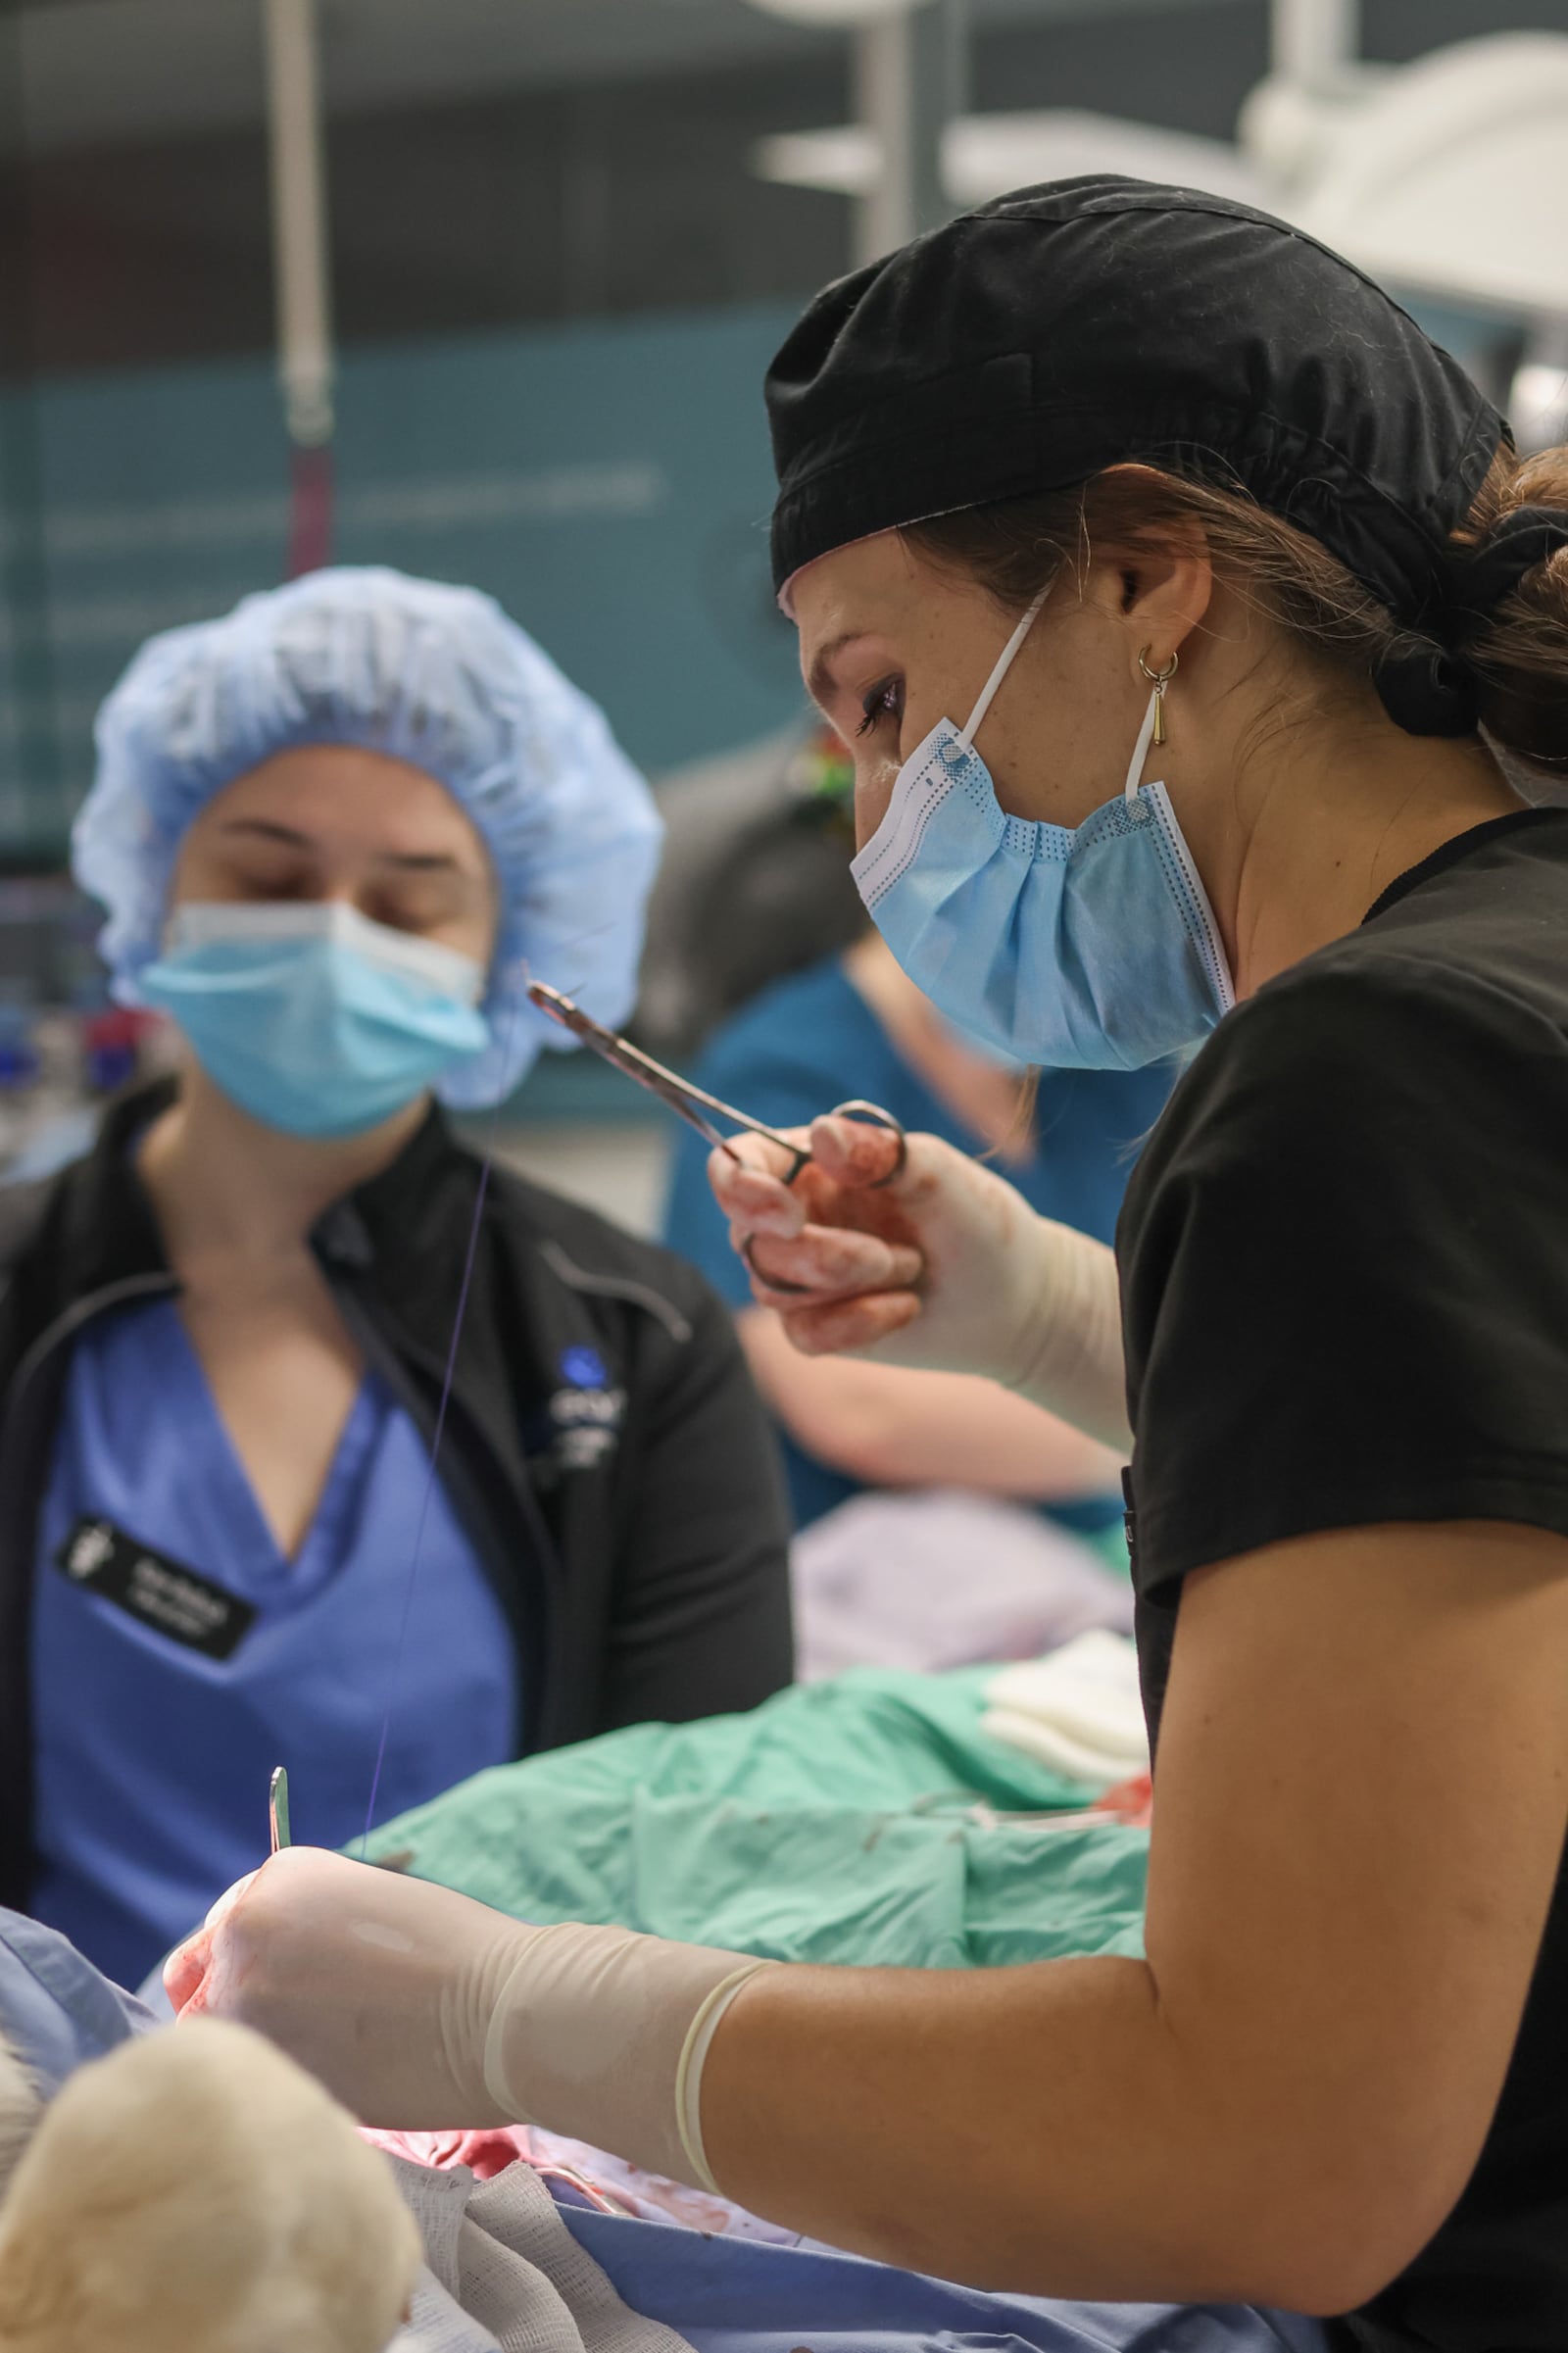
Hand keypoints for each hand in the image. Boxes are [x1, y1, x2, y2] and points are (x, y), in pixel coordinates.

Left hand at [166, 1848, 773, 2180]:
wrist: (499, 2009)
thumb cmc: (455, 1946)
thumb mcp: (365, 1900)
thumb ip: (302, 1923)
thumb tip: (267, 1964)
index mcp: (274, 1880)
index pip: (230, 1922)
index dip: (252, 1952)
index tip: (271, 1975)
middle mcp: (245, 1936)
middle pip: (216, 1977)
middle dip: (252, 1998)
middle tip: (309, 2021)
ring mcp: (249, 2009)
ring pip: (227, 2035)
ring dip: (262, 2043)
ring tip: (329, 2052)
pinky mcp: (268, 2072)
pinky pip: (257, 2076)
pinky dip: (282, 2081)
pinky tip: (338, 2078)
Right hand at [709, 1116, 1129, 1444]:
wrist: (1016, 1302)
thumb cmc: (980, 1225)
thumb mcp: (944, 1176)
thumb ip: (884, 1153)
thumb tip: (823, 1136)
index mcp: (814, 1164)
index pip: (738, 1162)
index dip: (741, 1187)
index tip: (789, 1213)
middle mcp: (797, 1215)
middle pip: (750, 1237)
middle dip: (824, 1256)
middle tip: (897, 1256)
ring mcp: (803, 1274)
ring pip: (771, 1288)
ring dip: (850, 1285)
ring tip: (912, 1270)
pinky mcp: (817, 1326)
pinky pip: (801, 1335)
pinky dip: (856, 1325)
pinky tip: (905, 1309)